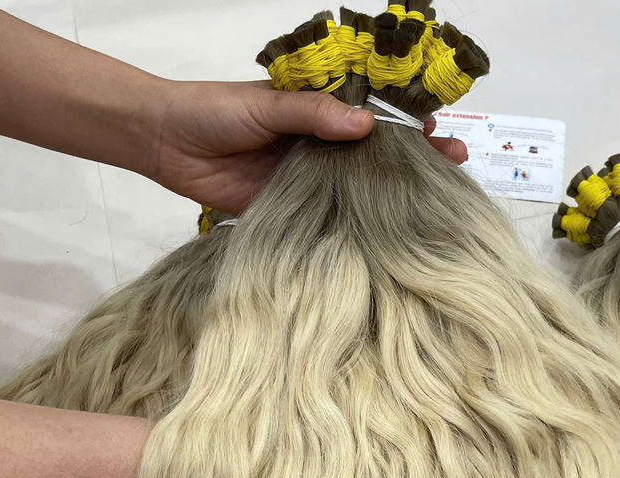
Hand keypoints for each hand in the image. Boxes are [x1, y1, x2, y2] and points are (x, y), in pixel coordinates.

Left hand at [144, 79, 467, 214]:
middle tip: (453, 163)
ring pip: (357, 185)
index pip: (372, 112)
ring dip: (391, 194)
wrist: (166, 144)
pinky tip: (385, 232)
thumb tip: (365, 124)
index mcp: (318, 108)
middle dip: (413, 159)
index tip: (439, 129)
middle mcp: (320, 144)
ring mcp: (310, 178)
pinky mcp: (293, 208)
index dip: (406, 121)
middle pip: (374, 152)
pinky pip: (328, 216)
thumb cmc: (213, 110)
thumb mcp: (267, 104)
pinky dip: (354, 224)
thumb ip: (313, 114)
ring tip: (431, 200)